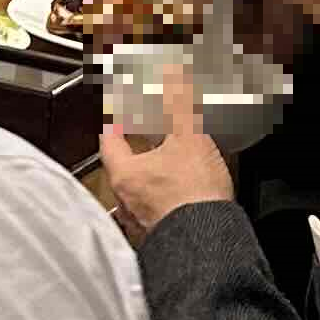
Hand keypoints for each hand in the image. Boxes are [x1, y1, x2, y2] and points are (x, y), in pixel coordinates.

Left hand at [97, 66, 234, 247]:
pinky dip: (165, 201)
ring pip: (139, 194)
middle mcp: (126, 202)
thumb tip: (172, 77)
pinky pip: (156, 214)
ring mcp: (142, 224)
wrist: (210, 242)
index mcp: (124, 174)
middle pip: (122, 169)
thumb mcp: (189, 138)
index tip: (117, 116)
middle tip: (146, 139)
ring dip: (150, 178)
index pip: (108, 141)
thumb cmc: (193, 196)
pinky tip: (182, 196)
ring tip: (168, 166)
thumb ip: (179, 104)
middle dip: (134, 153)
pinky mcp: (161, 238)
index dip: (114, 124)